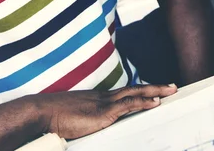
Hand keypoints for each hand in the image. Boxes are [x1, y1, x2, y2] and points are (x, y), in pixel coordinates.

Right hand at [38, 84, 176, 139]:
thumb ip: (84, 122)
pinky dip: (144, 102)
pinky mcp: (103, 112)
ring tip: (171, 90)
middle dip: (154, 87)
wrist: (42, 113)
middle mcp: (103, 97)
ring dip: (155, 90)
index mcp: (97, 99)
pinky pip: (129, 105)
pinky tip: (156, 102)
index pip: (125, 92)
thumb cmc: (52, 119)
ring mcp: (104, 103)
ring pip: (136, 92)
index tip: (154, 90)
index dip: (140, 91)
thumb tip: (86, 128)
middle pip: (135, 88)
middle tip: (171, 86)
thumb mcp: (73, 120)